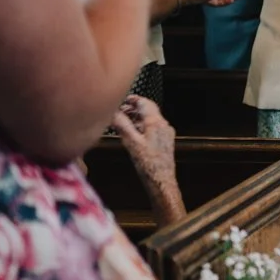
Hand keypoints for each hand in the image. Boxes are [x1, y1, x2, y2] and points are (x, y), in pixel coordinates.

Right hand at [112, 95, 185, 225]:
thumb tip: (113, 112)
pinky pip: (153, 129)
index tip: (124, 99)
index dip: (133, 99)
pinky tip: (133, 134)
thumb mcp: (130, 142)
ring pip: (150, 120)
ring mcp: (166, 134)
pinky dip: (142, 127)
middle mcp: (164, 126)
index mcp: (156, 123)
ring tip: (124, 121)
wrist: (161, 180)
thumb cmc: (148, 164)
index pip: (145, 103)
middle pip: (148, 111)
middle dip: (134, 109)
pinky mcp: (165, 143)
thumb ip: (122, 125)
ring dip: (137, 118)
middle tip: (121, 110)